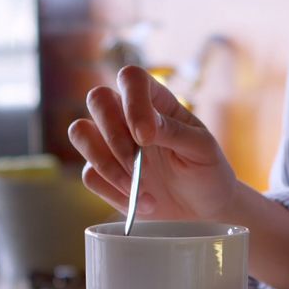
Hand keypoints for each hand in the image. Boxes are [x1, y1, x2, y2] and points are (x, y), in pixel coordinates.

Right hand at [69, 66, 238, 220]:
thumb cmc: (208, 171)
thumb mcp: (201, 149)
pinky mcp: (104, 175)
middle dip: (114, 135)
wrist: (204, 210)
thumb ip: (174, 131)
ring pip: (80, 132)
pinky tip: (142, 203)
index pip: (131, 78)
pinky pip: (89, 175)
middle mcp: (128, 117)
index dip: (132, 101)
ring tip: (139, 189)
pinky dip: (114, 193)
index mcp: (156, 102)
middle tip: (138, 165)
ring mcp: (112, 145)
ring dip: (106, 164)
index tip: (145, 136)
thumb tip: (142, 127)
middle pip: (97, 99)